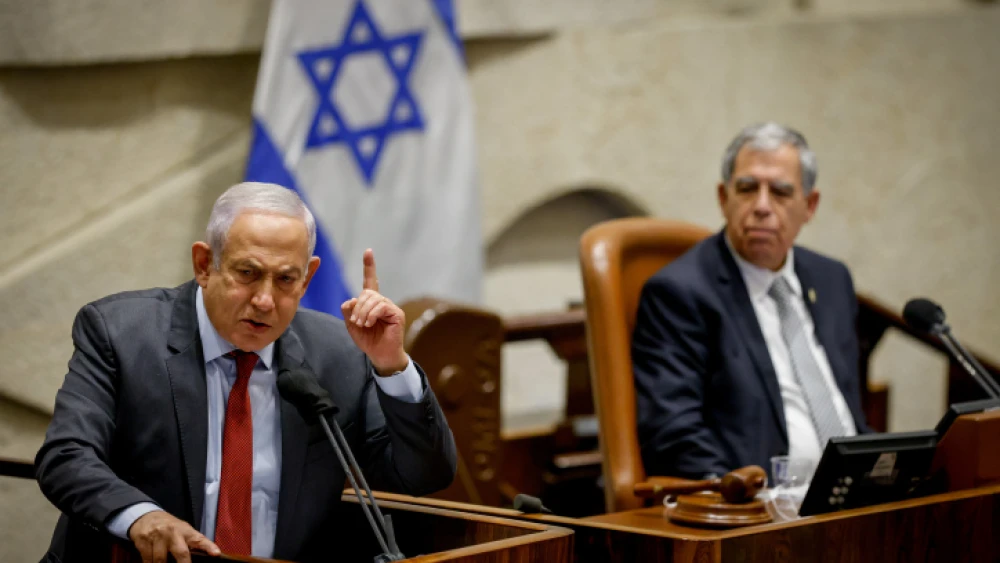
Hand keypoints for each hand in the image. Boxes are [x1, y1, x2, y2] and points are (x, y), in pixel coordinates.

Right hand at [127, 510, 219, 562]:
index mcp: (186, 531)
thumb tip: (206, 557)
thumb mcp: (183, 531)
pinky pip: (147, 559)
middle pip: (181, 552)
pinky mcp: (143, 541)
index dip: (209, 547)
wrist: (146, 516)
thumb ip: (192, 542)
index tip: (216, 554)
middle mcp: (173, 533)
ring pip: (160, 559)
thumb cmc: (169, 527)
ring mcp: (158, 537)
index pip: (199, 539)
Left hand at [340, 249, 408, 375]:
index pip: (370, 280)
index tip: (368, 252)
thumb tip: (351, 300)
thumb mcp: (352, 326)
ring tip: (362, 324)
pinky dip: (372, 314)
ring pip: (373, 299)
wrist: (381, 356)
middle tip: (356, 322)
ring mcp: (390, 307)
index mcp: (372, 302)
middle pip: (367, 292)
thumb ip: (349, 312)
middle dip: (358, 306)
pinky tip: (369, 323)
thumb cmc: (368, 341)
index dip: (369, 266)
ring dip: (363, 312)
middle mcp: (382, 301)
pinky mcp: (396, 313)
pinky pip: (382, 306)